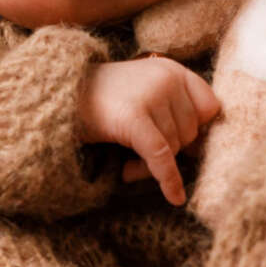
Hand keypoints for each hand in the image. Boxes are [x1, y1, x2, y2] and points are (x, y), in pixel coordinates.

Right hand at [78, 57, 220, 205]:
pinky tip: (175, 198)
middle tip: (139, 153)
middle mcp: (165, 78)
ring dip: (153, 165)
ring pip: (175, 148)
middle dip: (170, 150)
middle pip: (191, 132)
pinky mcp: (133, 118)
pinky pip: (161, 157)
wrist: (56, 98)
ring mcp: (150, 96)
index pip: (209, 107)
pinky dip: (168, 180)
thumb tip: (200, 151)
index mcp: (171, 68)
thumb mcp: (143, 92)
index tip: (183, 143)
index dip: (198, 130)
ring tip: (127, 161)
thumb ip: (172, 110)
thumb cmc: (101, 102)